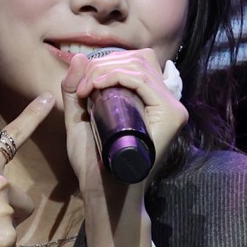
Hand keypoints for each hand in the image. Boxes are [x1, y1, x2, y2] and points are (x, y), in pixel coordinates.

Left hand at [60, 48, 187, 200]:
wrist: (104, 190)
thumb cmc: (93, 161)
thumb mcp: (79, 119)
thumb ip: (74, 91)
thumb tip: (80, 57)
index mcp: (150, 99)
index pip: (136, 62)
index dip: (107, 62)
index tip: (83, 84)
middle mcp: (166, 100)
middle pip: (138, 59)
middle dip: (104, 64)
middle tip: (82, 87)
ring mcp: (172, 107)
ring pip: (139, 66)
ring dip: (106, 70)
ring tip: (86, 89)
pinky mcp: (171, 115)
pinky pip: (143, 81)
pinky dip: (117, 77)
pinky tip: (97, 86)